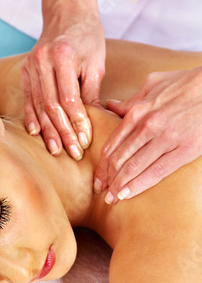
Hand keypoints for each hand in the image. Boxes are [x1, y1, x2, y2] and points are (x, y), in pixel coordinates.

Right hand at [21, 8, 105, 159]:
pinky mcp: (25, 69)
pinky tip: (36, 133)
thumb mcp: (96, 63)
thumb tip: (90, 124)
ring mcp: (30, 64)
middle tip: (72, 153)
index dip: (76, 123)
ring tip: (55, 150)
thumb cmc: (88, 38)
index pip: (69, 99)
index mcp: (63, 56)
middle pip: (51, 105)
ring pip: (38, 104)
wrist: (67, 14)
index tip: (84, 141)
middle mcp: (42, 60)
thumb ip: (91, 93)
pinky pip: (28, 97)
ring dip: (47, 130)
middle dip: (62, 132)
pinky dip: (32, 116)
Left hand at [94, 66, 201, 202]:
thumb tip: (110, 106)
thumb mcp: (153, 84)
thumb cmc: (185, 84)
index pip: (112, 144)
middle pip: (119, 158)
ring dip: (120, 185)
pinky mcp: (184, 150)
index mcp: (138, 111)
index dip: (102, 164)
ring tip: (112, 198)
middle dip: (107, 178)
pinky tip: (129, 194)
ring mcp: (166, 139)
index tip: (97, 177)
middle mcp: (148, 126)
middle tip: (100, 192)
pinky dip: (140, 185)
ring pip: (135, 167)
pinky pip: (158, 171)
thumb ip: (130, 100)